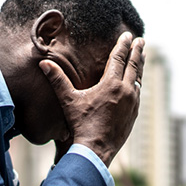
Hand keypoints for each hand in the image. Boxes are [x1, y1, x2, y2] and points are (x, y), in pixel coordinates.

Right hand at [40, 32, 144, 167]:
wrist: (96, 150)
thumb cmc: (81, 124)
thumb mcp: (68, 100)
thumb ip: (57, 80)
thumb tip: (43, 63)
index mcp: (111, 84)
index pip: (119, 58)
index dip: (123, 45)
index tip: (128, 35)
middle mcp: (126, 91)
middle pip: (134, 65)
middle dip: (137, 51)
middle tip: (141, 41)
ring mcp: (133, 103)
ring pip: (138, 79)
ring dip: (139, 66)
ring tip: (141, 56)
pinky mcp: (134, 114)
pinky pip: (138, 93)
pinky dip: (138, 83)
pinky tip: (137, 82)